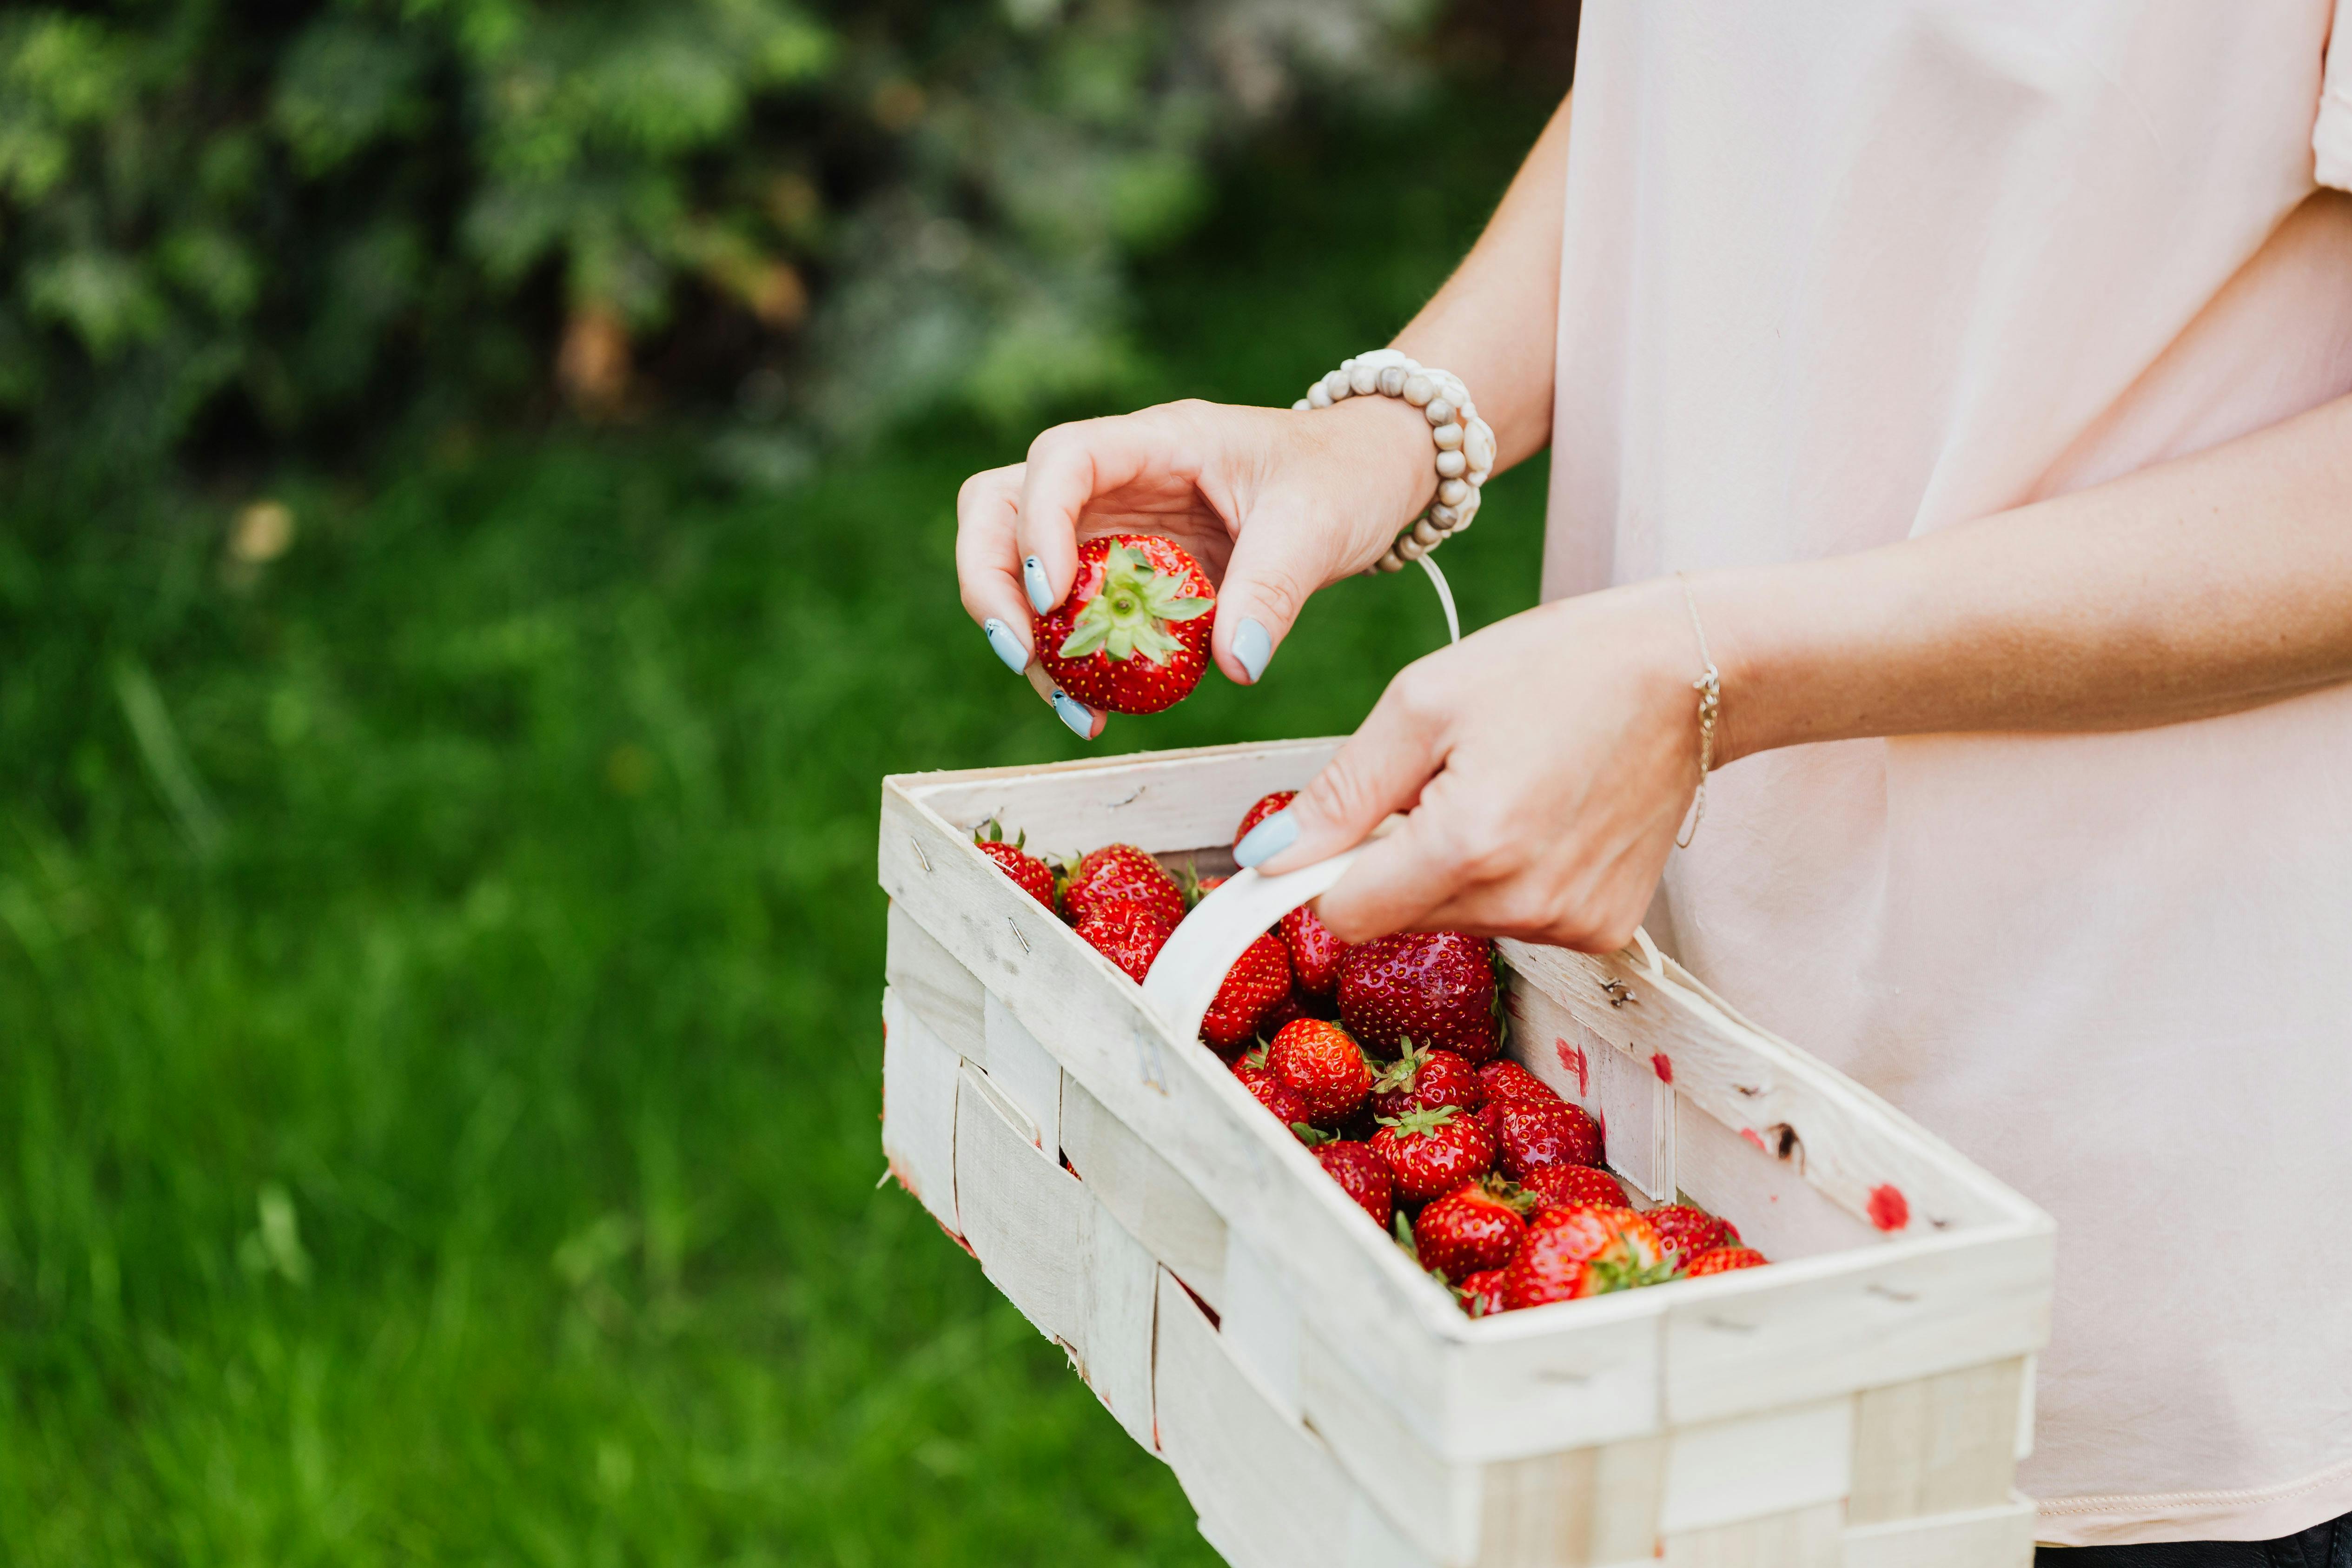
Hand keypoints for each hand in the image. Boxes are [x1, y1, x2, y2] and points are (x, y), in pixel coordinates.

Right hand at [955, 395, 1434, 736]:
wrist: (1371, 478)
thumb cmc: (1345, 476)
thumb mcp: (1318, 524)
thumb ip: (1274, 587)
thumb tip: (1235, 663)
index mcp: (1158, 441)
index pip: (1061, 460)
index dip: (1037, 525)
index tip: (1056, 597)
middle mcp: (1117, 476)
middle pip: (1000, 505)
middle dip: (991, 580)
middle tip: (1021, 654)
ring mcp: (1112, 523)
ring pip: (1016, 561)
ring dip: (1022, 632)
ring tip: (1067, 703)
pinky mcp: (1124, 571)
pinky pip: (1071, 613)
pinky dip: (1067, 659)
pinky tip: (1098, 708)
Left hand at [1240, 581, 1703, 950]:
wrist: (1689, 672)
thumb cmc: (1556, 668)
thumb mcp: (1424, 703)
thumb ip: (1340, 793)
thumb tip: (1264, 861)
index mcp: (1470, 845)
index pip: (1344, 914)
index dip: (1326, 870)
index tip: (1341, 826)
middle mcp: (1524, 903)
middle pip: (1397, 918)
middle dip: (1393, 859)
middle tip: (1443, 780)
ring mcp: (1571, 925)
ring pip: (1453, 920)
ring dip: (1451, 867)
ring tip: (1504, 788)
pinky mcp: (1604, 930)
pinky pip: (1514, 920)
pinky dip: (1508, 877)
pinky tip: (1543, 817)